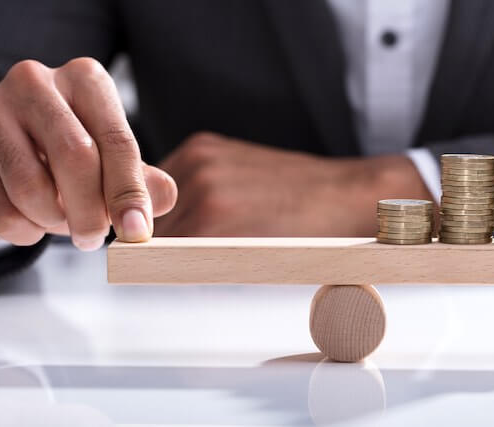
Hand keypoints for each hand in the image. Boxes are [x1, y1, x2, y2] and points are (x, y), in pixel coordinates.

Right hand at [0, 58, 176, 249]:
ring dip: (52, 220)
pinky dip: (21, 227)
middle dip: (90, 212)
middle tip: (94, 238)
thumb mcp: (114, 157)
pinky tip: (31, 217)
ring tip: (61, 221)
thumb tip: (164, 196)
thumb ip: (142, 179)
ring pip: (30, 184)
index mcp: (86, 81)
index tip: (136, 231)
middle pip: (75, 158)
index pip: (117, 142)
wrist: (17, 139)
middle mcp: (38, 83)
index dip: (129, 193)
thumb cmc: (76, 148)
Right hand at [155, 132, 432, 236]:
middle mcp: (202, 183)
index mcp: (211, 220)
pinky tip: (208, 202)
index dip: (155, 261)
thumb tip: (167, 262)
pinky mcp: (205, 144)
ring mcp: (203, 158)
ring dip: (167, 213)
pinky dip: (181, 192)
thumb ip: (203, 260)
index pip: (154, 248)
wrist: (342, 196)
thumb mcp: (254, 262)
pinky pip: (173, 175)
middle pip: (152, 222)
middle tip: (179, 250)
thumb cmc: (309, 236)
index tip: (154, 266)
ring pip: (158, 198)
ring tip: (203, 224)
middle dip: (159, 238)